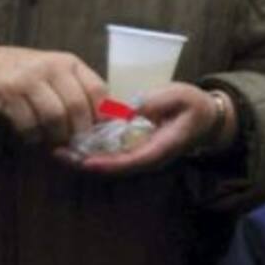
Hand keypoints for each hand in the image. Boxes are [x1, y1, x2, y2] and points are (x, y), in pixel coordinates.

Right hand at [0, 46, 105, 145]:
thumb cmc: (26, 72)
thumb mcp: (55, 73)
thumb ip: (77, 90)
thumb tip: (104, 120)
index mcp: (70, 63)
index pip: (98, 89)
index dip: (102, 114)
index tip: (100, 131)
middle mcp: (53, 67)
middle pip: (78, 106)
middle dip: (79, 131)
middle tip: (75, 143)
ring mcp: (30, 79)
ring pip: (55, 116)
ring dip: (56, 136)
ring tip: (54, 141)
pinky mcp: (9, 93)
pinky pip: (29, 123)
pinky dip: (34, 136)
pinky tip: (33, 136)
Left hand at [69, 83, 237, 175]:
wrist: (206, 118)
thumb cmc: (194, 105)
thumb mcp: (179, 95)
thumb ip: (155, 101)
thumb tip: (127, 109)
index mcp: (162, 147)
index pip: (133, 161)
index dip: (108, 163)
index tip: (86, 162)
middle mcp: (150, 159)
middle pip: (115, 168)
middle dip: (86, 163)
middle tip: (58, 153)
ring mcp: (142, 157)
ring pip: (111, 165)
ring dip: (84, 159)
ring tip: (59, 150)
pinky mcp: (136, 152)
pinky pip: (112, 157)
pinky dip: (92, 153)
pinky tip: (75, 145)